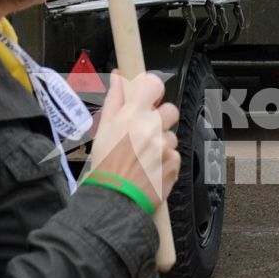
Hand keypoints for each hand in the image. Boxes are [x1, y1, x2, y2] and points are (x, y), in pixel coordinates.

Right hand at [89, 71, 180, 204]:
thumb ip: (114, 101)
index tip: (148, 97)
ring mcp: (166, 146)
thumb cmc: (106, 166)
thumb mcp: (103, 130)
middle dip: (160, 119)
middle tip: (144, 133)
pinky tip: (150, 168)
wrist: (115, 200)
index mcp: (132, 115)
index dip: (152, 89)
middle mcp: (152, 127)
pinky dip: (166, 159)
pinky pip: (175, 154)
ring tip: (143, 156)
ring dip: (161, 142)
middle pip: (170, 110)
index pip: (154, 83)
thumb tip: (118, 77)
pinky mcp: (175, 163)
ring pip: (171, 134)